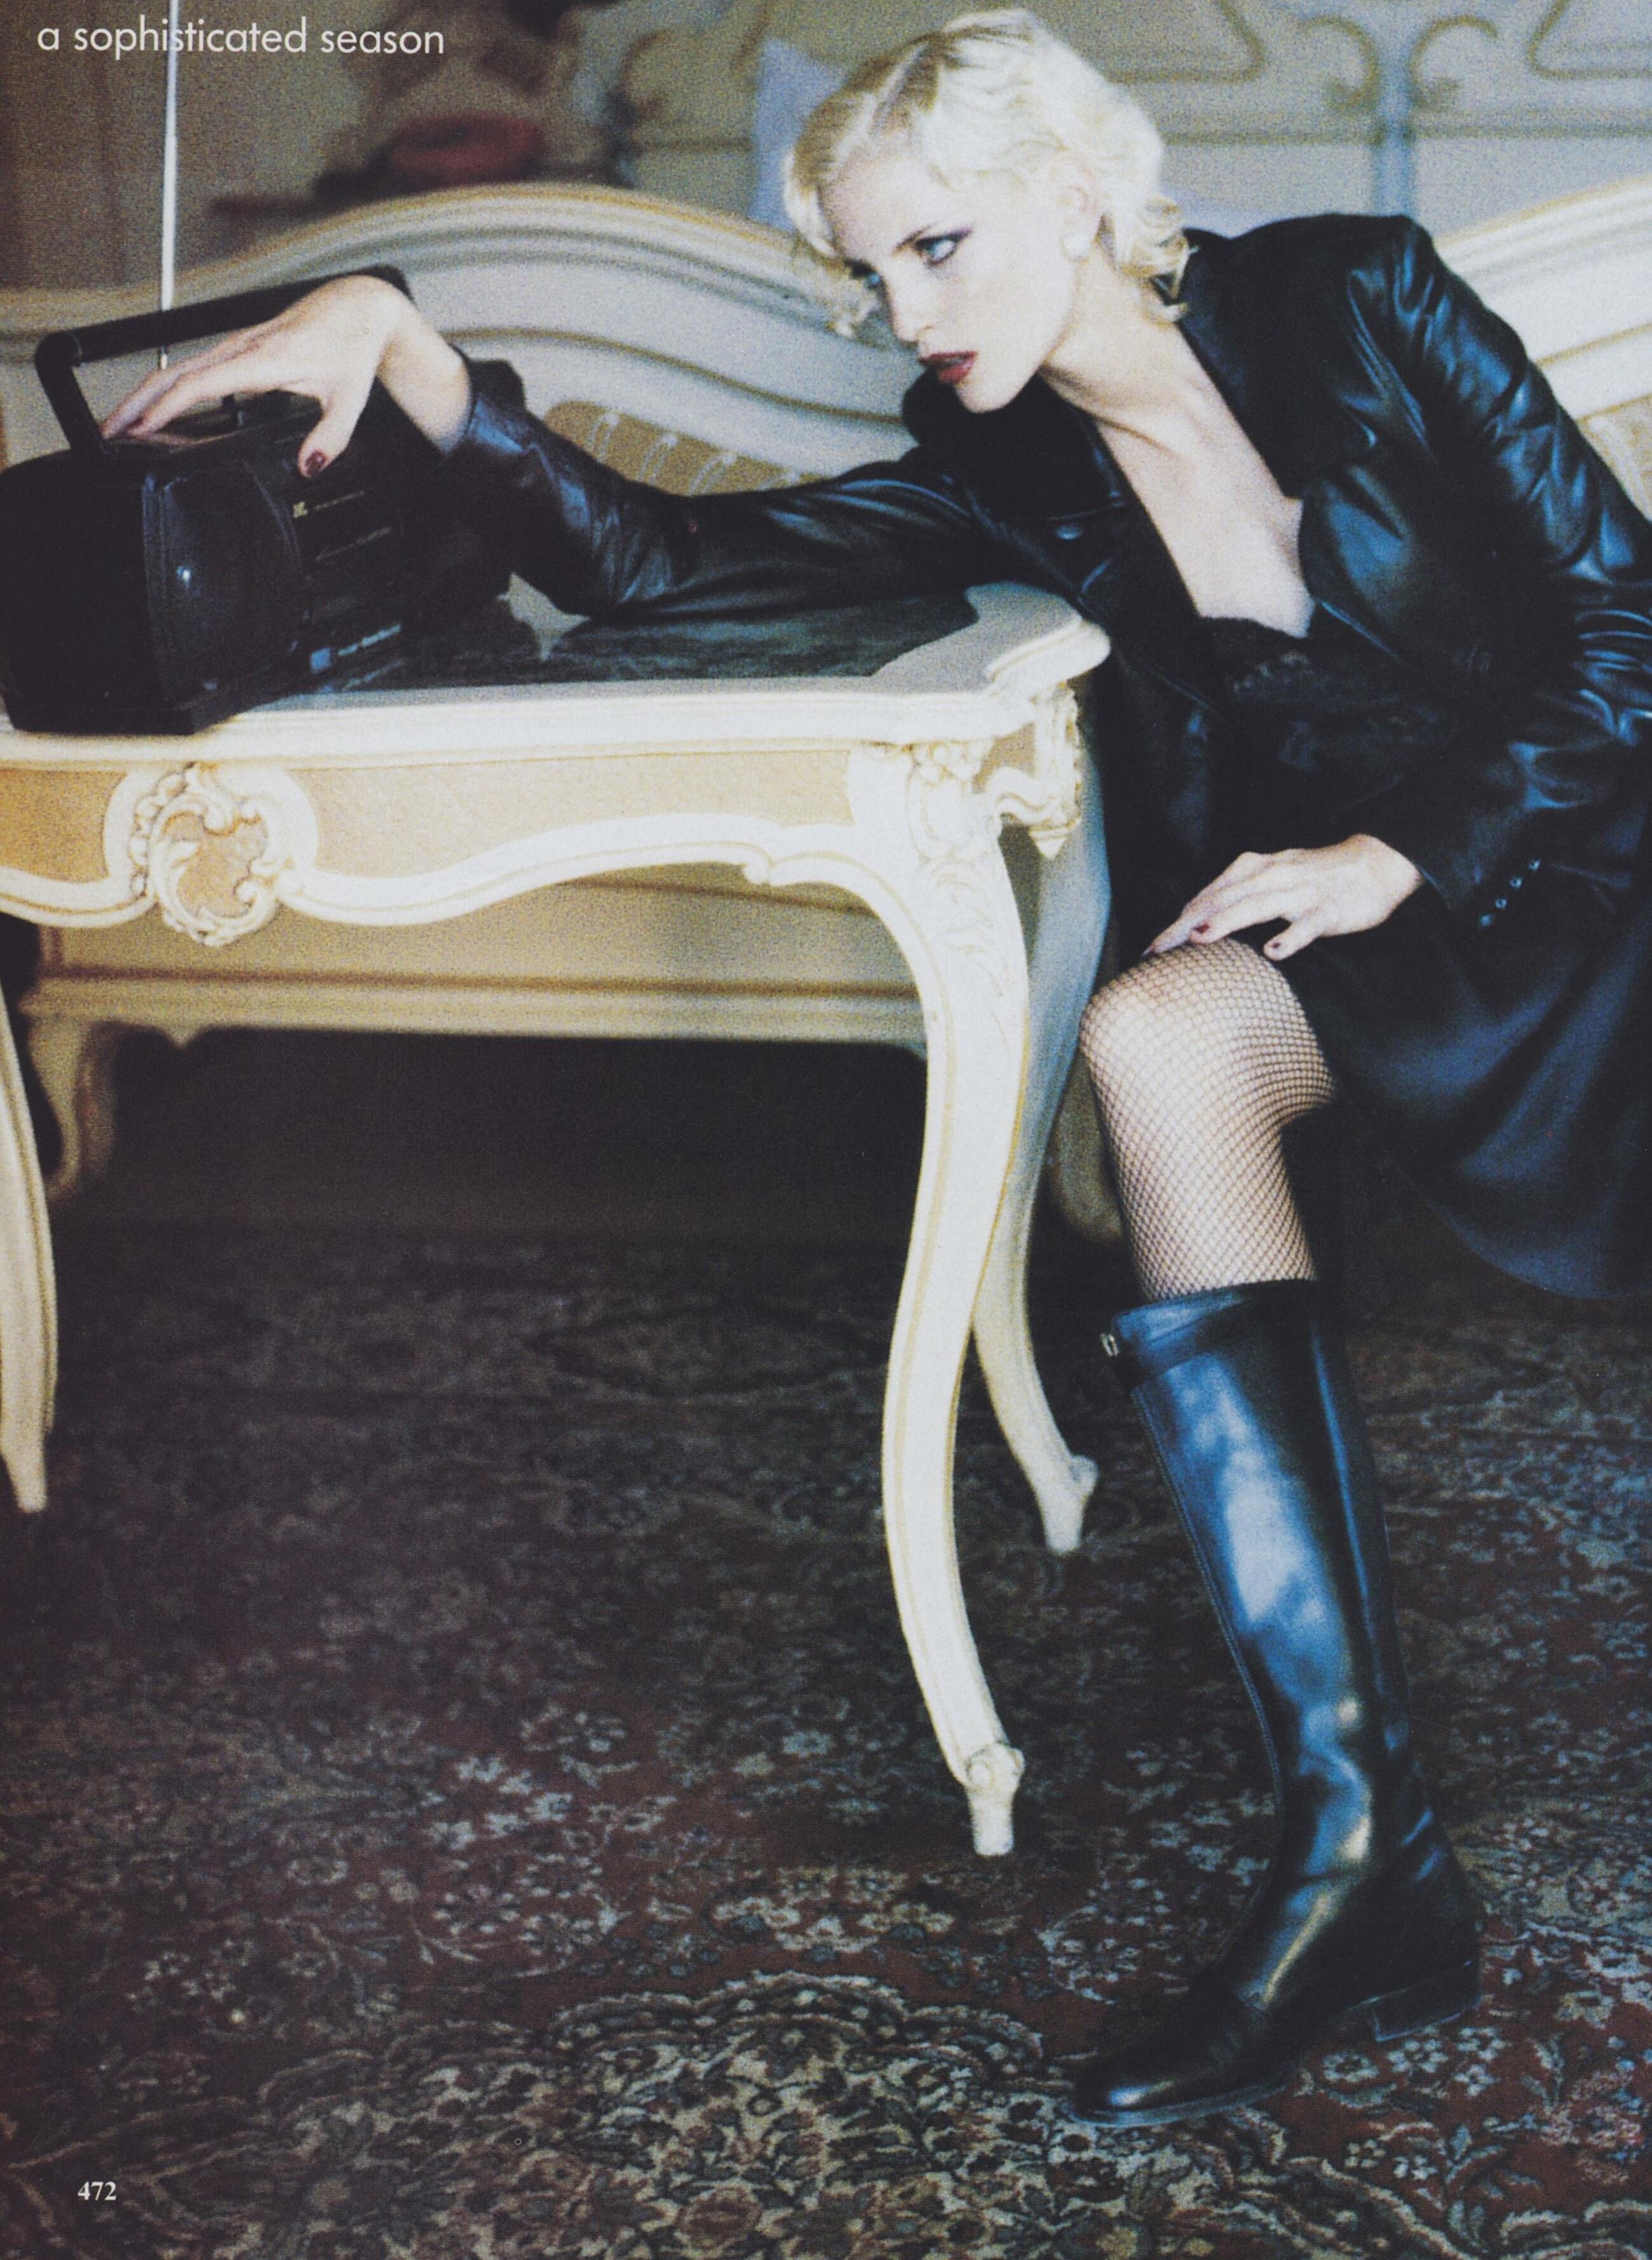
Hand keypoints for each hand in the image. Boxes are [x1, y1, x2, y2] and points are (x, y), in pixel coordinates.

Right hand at [99, 275, 471, 469]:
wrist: (357, 308)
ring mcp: (237, 346)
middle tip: (109, 432)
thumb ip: (331, 437)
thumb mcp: (350, 399)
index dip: (168, 407)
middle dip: (137, 402)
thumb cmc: (351, 347)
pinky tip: (156, 409)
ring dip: (144, 393)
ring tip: (119, 424)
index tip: (143, 429)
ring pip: (178, 369)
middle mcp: (242, 348)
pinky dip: (167, 387)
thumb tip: (308, 467)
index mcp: (263, 359)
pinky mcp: (239, 348)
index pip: (201, 383)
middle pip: (174, 374)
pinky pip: (194, 369)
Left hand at [1149, 834, 1423, 960]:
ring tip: (1199, 938)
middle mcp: (1272, 876)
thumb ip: (1237, 894)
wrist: (1376, 863)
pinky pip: (1308, 925)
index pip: (1208, 896)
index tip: (1153, 947)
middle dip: (1186, 924)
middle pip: (1222, 900)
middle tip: (1158, 949)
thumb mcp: (1271, 876)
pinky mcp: (1329, 910)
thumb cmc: (1316, 876)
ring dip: (1227, 921)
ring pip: (1258, 906)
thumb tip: (1198, 918)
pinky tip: (1274, 951)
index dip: (1178, 920)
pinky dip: (1291, 936)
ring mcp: (1301, 893)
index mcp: (1254, 869)